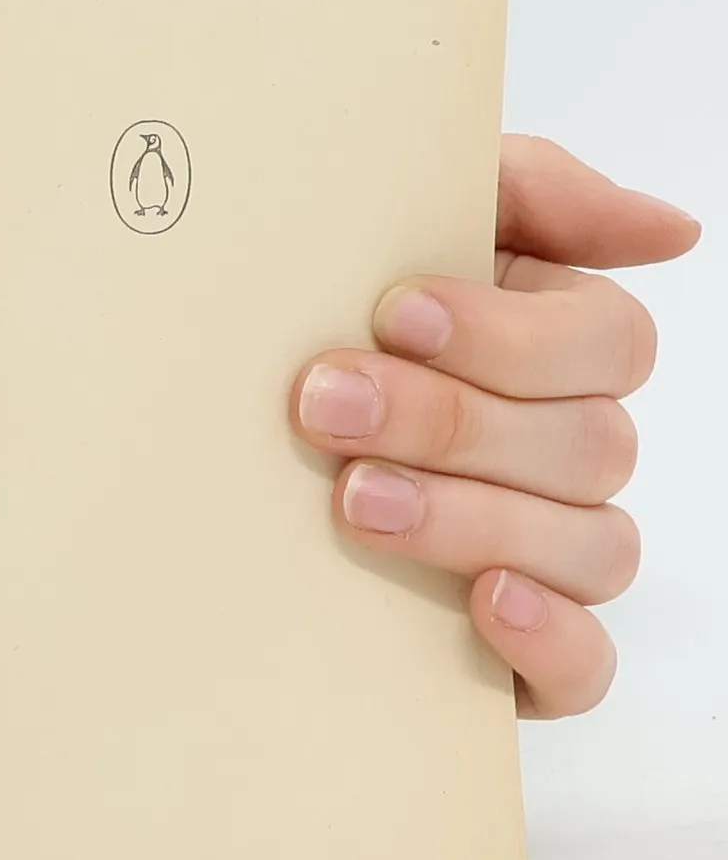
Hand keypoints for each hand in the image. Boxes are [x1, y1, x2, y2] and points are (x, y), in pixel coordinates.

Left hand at [290, 134, 699, 719]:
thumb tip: (674, 228)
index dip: (512, 334)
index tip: (394, 313)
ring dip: (472, 517)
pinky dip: (550, 638)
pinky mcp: (518, 656)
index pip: (608, 343)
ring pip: (589, 547)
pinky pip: (586, 669)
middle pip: (587, 445)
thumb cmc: (308, 320)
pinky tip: (485, 601)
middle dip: (451, 422)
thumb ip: (528, 191)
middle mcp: (563, 454)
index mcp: (551, 350)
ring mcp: (548, 557)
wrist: (186, 447)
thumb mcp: (396, 219)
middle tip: (325, 406)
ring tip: (355, 501)